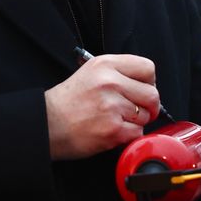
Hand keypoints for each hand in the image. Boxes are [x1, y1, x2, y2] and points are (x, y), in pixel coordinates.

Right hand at [44, 54, 159, 159]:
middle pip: (152, 94)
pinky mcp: (113, 129)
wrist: (48, 124)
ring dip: (136, 121)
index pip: (147, 68)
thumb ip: (117, 72)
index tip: (143, 89)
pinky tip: (113, 131)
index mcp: (105, 65)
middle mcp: (110, 83)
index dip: (149, 82)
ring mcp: (112, 107)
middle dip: (148, 106)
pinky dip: (129, 135)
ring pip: (146, 115)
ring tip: (117, 120)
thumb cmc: (68, 101)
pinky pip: (137, 133)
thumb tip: (145, 83)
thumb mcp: (90, 72)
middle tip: (138, 110)